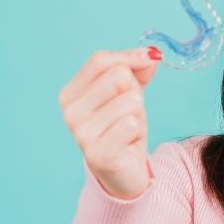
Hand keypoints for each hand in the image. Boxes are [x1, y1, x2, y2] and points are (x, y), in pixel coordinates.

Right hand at [58, 47, 162, 198]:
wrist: (125, 170)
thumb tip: (152, 54)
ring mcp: (80, 133)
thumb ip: (137, 69)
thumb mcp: (130, 92)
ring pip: (129, 99)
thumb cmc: (123, 127)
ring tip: (128, 128)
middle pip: (117, 76)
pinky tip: (128, 142)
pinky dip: (137, 131)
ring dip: (137, 114)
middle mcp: (70, 111)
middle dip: (134, 91)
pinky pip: (130, 124)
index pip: (100, 60)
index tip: (152, 58)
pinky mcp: (97, 153)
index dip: (130, 56)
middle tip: (129, 112)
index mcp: (70, 93)